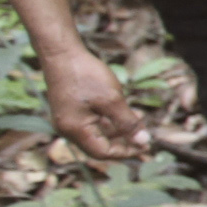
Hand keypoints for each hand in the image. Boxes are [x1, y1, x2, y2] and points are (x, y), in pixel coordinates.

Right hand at [41, 45, 146, 163]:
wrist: (61, 53)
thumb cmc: (85, 75)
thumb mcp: (112, 99)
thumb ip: (127, 123)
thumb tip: (143, 141)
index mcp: (75, 130)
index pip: (103, 152)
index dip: (126, 151)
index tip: (145, 145)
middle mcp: (68, 129)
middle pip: (99, 145)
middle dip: (123, 141)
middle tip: (144, 133)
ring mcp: (67, 120)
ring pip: (97, 133)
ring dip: (118, 129)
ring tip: (138, 118)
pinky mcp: (69, 110)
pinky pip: (91, 122)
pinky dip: (108, 120)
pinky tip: (122, 110)